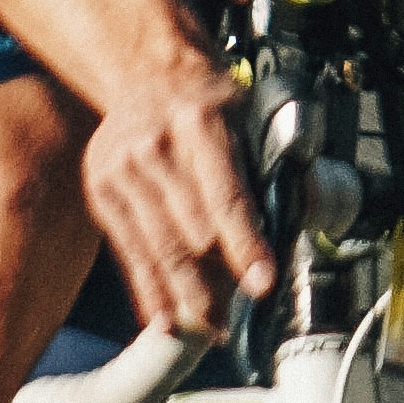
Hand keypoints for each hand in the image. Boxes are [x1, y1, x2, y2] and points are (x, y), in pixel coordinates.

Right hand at [80, 64, 275, 339]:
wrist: (147, 73)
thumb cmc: (209, 102)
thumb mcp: (249, 117)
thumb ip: (271, 166)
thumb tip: (300, 218)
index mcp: (202, 123)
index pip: (227, 196)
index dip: (246, 245)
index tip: (262, 284)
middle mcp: (156, 146)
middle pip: (190, 231)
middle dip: (216, 282)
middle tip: (235, 321)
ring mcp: (123, 169)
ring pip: (159, 249)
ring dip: (186, 296)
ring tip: (209, 329)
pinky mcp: (103, 191)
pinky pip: (129, 252)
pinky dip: (148, 290)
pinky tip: (164, 320)